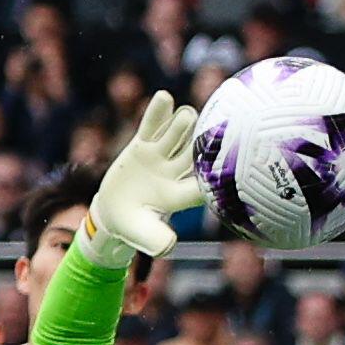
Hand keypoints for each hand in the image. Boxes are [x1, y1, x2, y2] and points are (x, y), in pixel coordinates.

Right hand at [87, 90, 202, 264]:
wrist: (115, 212)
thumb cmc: (133, 226)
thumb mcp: (141, 235)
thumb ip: (155, 239)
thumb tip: (169, 247)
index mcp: (179, 195)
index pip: (200, 184)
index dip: (214, 175)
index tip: (229, 164)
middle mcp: (175, 172)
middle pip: (194, 152)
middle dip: (202, 143)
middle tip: (213, 132)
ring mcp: (160, 156)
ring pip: (178, 134)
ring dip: (183, 125)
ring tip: (186, 117)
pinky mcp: (144, 144)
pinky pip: (152, 126)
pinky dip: (157, 112)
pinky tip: (164, 97)